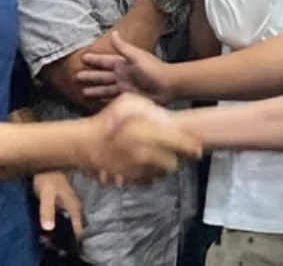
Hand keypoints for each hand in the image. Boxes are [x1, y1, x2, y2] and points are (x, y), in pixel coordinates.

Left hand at [32, 170, 84, 239]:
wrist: (45, 164)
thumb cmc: (47, 178)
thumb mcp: (46, 194)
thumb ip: (47, 210)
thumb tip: (49, 228)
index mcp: (74, 208)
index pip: (79, 231)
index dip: (71, 241)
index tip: (59, 246)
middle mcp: (75, 209)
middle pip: (73, 231)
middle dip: (62, 239)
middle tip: (48, 241)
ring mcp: (70, 207)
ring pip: (68, 226)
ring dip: (58, 233)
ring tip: (44, 236)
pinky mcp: (64, 205)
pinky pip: (63, 220)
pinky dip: (56, 226)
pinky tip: (45, 228)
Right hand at [79, 34, 174, 104]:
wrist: (168, 85)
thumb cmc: (154, 69)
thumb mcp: (137, 56)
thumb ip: (123, 48)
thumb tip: (113, 33)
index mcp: (123, 64)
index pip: (105, 61)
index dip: (94, 60)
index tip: (82, 57)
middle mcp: (123, 75)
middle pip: (102, 75)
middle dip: (90, 76)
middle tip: (76, 76)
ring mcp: (125, 86)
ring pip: (105, 88)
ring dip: (95, 89)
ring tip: (82, 91)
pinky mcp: (129, 97)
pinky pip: (113, 98)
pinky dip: (105, 99)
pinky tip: (98, 101)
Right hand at [82, 85, 201, 185]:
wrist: (85, 144)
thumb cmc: (108, 121)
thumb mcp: (128, 102)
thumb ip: (151, 108)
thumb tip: (168, 120)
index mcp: (148, 134)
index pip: (180, 143)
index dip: (192, 147)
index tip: (198, 149)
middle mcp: (146, 155)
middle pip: (174, 164)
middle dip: (175, 158)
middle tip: (173, 152)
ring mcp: (138, 170)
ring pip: (162, 174)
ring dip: (163, 166)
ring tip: (155, 155)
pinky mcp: (131, 181)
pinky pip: (149, 180)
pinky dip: (150, 173)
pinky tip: (142, 163)